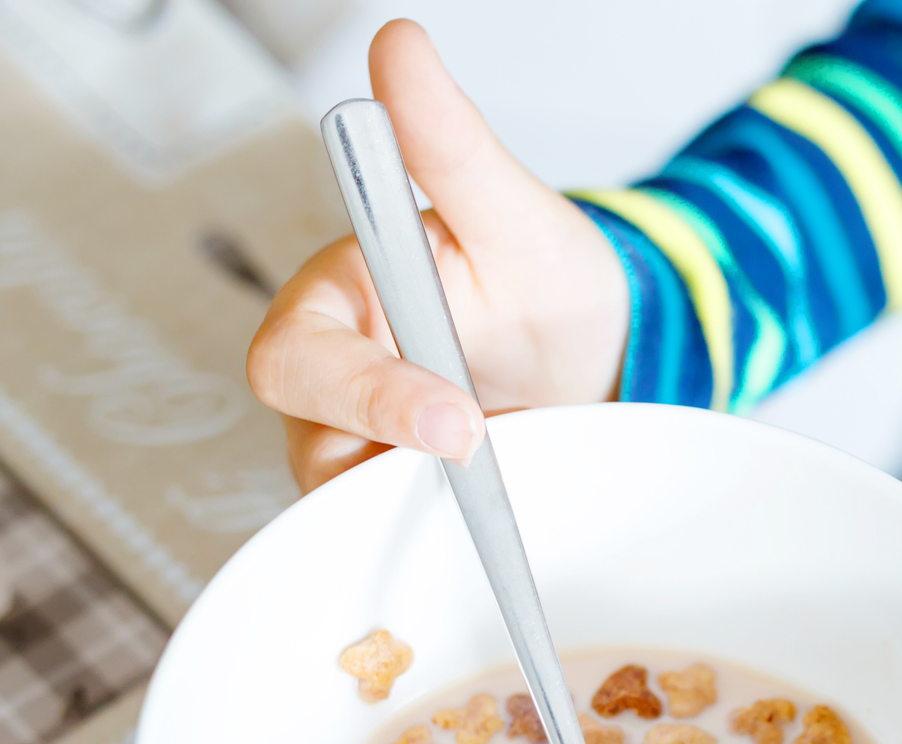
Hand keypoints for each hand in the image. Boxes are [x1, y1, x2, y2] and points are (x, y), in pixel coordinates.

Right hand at [246, 20, 629, 491]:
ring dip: (430, 506)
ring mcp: (369, 450)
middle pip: (313, 447)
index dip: (365, 395)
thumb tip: (400, 46)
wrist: (602, 356)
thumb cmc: (545, 280)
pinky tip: (502, 523)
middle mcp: (339, 381)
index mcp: (339, 305)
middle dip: (399, 464)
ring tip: (510, 482)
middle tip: (490, 459)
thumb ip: (450, 142)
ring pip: (354, 505)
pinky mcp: (407, 504)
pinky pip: (402, 536)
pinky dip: (448, 535)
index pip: (299, 361)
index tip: (455, 418)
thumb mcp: (511, 212)